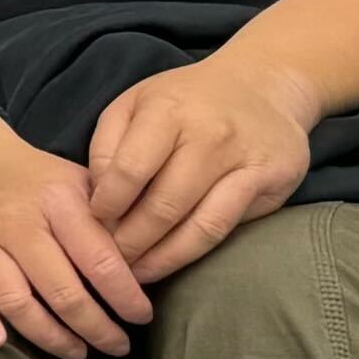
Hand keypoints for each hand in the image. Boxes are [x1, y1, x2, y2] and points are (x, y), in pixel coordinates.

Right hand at [0, 120, 153, 358]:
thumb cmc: (39, 182)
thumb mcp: (82, 183)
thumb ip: (112, 219)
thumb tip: (150, 266)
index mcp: (57, 199)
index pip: (100, 260)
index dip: (125, 297)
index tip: (143, 318)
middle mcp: (15, 218)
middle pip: (60, 289)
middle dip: (95, 327)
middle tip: (117, 346)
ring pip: (14, 299)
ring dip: (49, 336)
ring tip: (77, 351)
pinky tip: (1, 343)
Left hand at [83, 54, 316, 285]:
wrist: (262, 85)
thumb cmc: (185, 100)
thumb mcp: (134, 104)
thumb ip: (108, 145)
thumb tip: (94, 196)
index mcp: (167, 111)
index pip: (129, 170)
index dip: (105, 206)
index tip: (88, 226)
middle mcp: (208, 135)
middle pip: (163, 204)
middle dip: (129, 241)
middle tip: (107, 262)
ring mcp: (243, 160)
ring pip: (198, 224)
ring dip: (160, 256)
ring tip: (134, 273)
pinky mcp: (270, 181)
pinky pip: (225, 226)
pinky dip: (192, 251)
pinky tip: (169, 262)